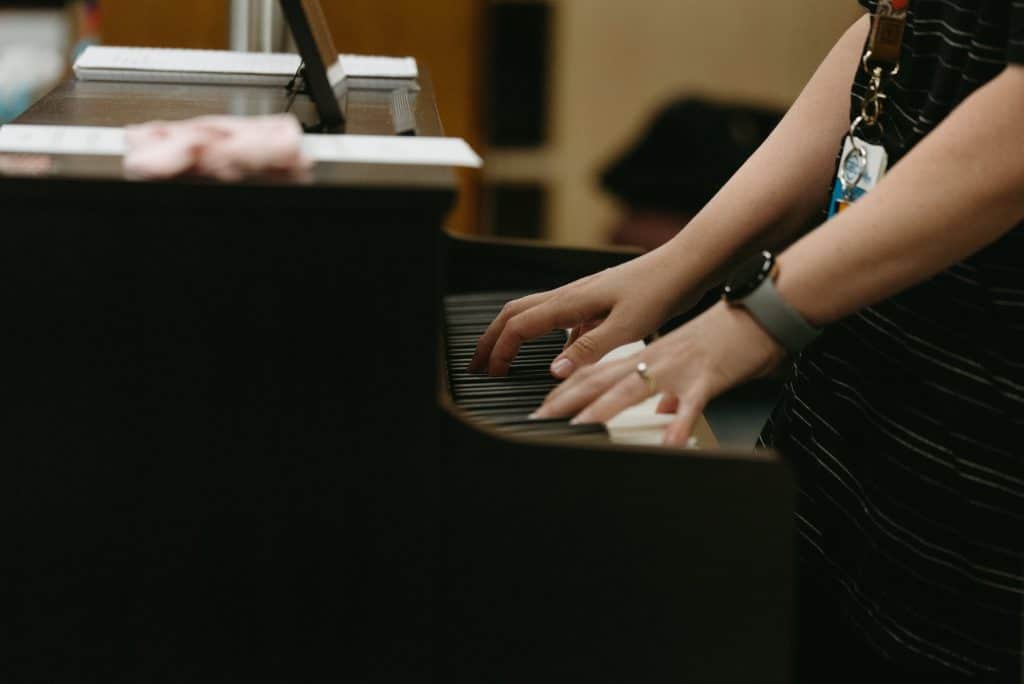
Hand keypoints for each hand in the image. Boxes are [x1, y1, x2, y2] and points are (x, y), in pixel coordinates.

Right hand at [469, 249, 701, 376]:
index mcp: (571, 301)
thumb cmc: (661, 289)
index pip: (519, 326)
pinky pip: (560, 318)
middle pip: (515, 313)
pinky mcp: (596, 301)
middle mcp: (571, 295)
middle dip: (491, 338)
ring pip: (534, 313)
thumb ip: (589, 349)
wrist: (687, 265)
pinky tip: (558, 354)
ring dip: (513, 335)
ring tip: (504, 358)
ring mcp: (582, 296)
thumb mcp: (627, 327)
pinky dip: (545, 336)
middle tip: (477, 363)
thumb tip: (554, 371)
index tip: (492, 374)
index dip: (500, 351)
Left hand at [531, 301, 785, 445]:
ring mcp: (678, 368)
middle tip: (540, 421)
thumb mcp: (690, 364)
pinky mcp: (707, 378)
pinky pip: (689, 405)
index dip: (565, 392)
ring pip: (633, 388)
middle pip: (601, 380)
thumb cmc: (727, 338)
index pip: (595, 374)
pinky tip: (667, 444)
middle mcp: (654, 360)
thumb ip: (672, 392)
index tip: (543, 412)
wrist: (760, 311)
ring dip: (604, 409)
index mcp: (647, 357)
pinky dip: (677, 425)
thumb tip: (664, 414)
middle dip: (567, 402)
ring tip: (580, 429)